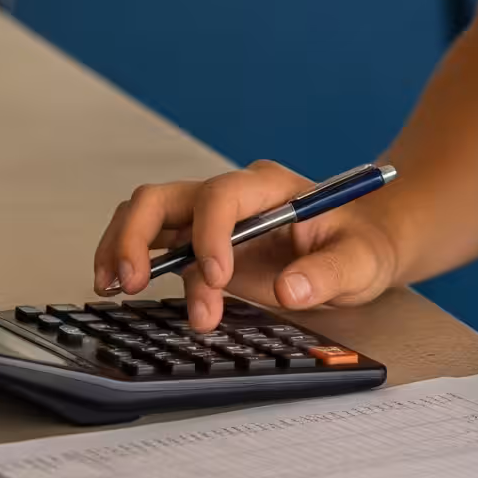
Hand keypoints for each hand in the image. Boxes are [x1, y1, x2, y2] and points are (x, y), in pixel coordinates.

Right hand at [92, 160, 402, 332]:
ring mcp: (211, 218)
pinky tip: (122, 289)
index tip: (217, 279)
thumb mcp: (362, 261)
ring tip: (116, 289)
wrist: (361, 246)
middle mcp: (233, 194)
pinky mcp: (200, 243)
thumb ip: (329, 273)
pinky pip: (154, 243)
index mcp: (271, 187)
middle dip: (140, 235)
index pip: (223, 196)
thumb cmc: (362, 246)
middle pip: (166, 196)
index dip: (210, 235)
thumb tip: (290, 289)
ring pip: (148, 215)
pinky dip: (132, 261)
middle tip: (133, 282)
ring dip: (126, 249)